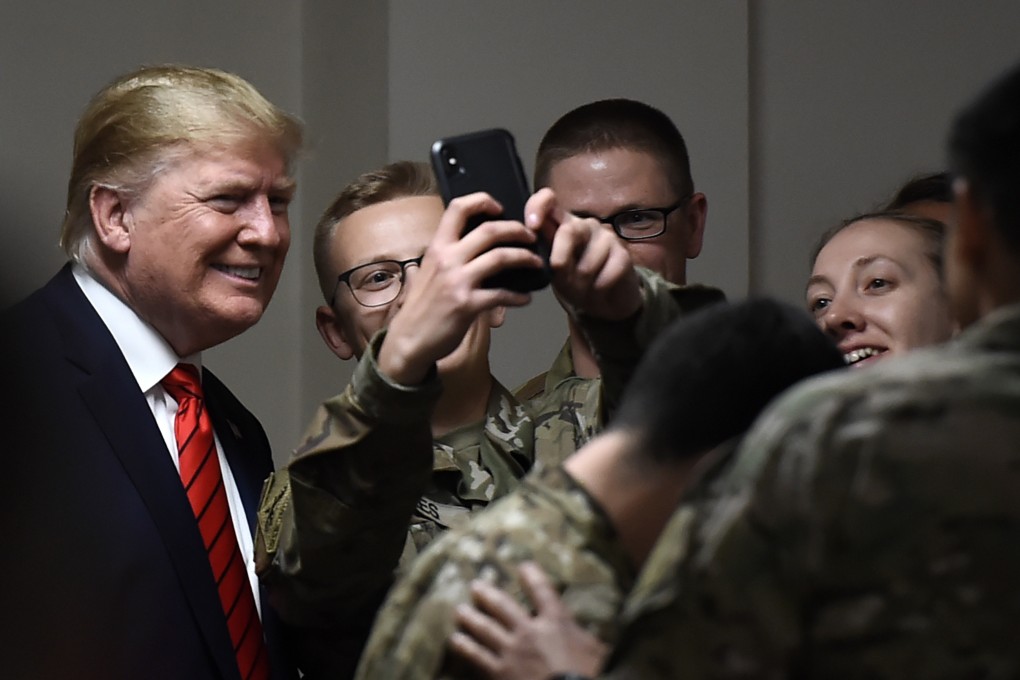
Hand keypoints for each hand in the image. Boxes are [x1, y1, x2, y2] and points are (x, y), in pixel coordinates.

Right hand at [379, 192, 542, 383]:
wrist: (409, 339)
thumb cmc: (423, 306)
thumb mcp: (430, 271)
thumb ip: (451, 255)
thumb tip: (480, 244)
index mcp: (437, 247)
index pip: (458, 208)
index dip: (482, 200)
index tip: (499, 207)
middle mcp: (447, 259)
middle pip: (489, 230)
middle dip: (517, 230)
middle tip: (530, 236)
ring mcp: (457, 281)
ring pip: (501, 258)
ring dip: (525, 258)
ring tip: (536, 263)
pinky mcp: (467, 305)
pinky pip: (502, 294)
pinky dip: (519, 296)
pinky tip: (526, 298)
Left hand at [447, 561, 608, 679]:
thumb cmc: (589, 674)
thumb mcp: (599, 653)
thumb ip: (592, 641)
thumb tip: (602, 637)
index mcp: (557, 623)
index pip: (543, 592)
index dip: (533, 576)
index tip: (523, 565)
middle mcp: (530, 631)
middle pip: (504, 607)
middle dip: (488, 594)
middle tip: (475, 585)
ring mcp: (511, 652)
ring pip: (485, 629)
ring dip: (471, 618)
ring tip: (459, 611)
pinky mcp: (499, 672)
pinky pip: (477, 657)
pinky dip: (465, 647)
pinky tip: (456, 641)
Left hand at [525, 189, 641, 321]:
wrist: (605, 300)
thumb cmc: (574, 281)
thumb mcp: (551, 270)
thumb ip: (542, 255)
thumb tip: (534, 251)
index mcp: (562, 224)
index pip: (548, 200)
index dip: (538, 206)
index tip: (532, 226)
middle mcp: (584, 225)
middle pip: (568, 231)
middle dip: (560, 262)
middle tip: (562, 281)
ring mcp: (606, 237)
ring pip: (586, 264)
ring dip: (580, 285)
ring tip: (581, 289)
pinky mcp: (623, 255)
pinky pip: (604, 276)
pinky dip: (596, 290)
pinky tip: (598, 290)